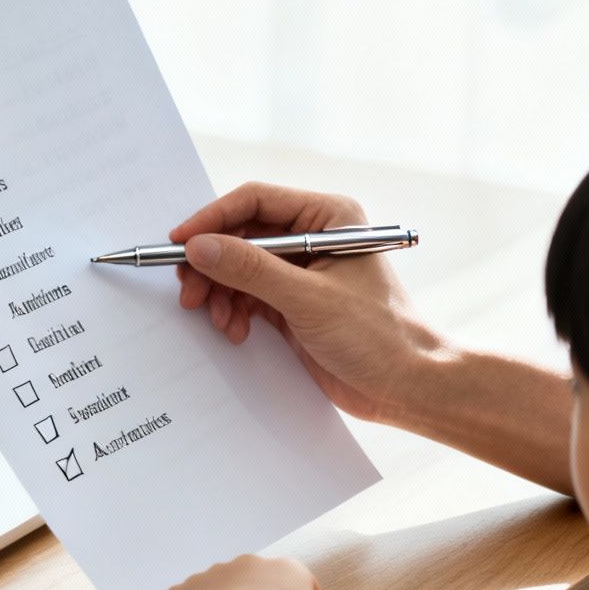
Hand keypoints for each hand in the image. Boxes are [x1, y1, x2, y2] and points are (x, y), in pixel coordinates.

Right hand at [170, 181, 444, 423]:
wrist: (408, 387)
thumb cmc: (378, 336)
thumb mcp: (308, 299)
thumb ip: (250, 270)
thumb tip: (198, 247)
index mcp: (329, 216)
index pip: (255, 201)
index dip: (213, 219)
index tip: (180, 243)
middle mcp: (314, 236)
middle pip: (241, 235)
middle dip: (212, 263)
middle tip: (190, 291)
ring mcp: (303, 271)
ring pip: (239, 267)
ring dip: (220, 292)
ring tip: (218, 319)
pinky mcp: (294, 303)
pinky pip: (247, 295)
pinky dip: (234, 310)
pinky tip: (236, 331)